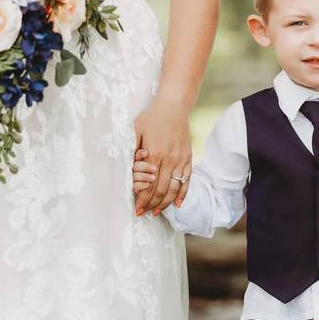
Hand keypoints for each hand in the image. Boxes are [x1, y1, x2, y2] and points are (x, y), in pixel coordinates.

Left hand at [133, 102, 192, 216]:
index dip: (142, 199)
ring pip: (174, 188)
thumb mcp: (136, 131)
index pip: (148, 185)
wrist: (173, 106)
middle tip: (144, 213)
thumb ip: (134, 151)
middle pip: (160, 190)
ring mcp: (180, 159)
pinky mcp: (188, 158)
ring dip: (166, 203)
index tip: (137, 209)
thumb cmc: (152, 117)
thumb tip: (130, 169)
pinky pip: (187, 180)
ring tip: (158, 211)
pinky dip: (183, 193)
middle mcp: (169, 160)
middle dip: (151, 204)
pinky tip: (178, 204)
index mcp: (154, 154)